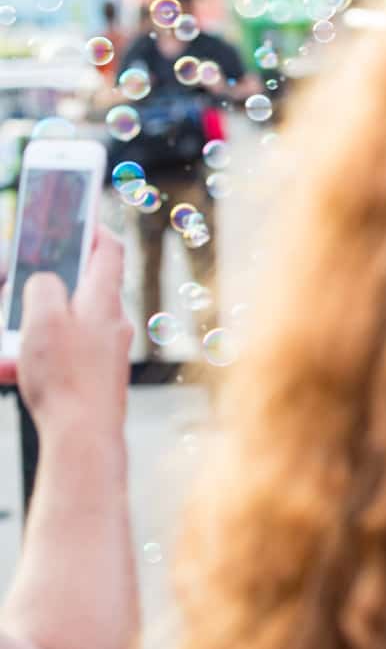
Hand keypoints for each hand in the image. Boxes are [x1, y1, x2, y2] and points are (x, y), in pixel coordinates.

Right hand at [10, 228, 132, 433]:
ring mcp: (106, 347)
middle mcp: (112, 320)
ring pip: (65, 323)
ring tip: (9, 343)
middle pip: (82, 285)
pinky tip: (9, 368)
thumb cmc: (65, 375)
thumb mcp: (42, 319)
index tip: (76, 214)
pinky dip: (35, 355)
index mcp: (103, 299)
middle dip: (48, 282)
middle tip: (21, 280)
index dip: (92, 226)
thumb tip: (48, 280)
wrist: (84, 434)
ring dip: (32, 326)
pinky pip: (62, 353)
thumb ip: (44, 287)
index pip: (107, 248)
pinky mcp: (97, 372)